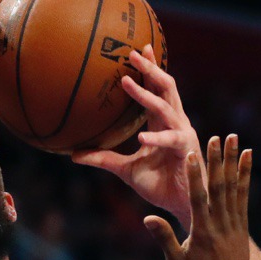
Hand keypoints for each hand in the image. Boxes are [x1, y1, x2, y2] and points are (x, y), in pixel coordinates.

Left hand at [72, 46, 200, 223]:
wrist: (180, 206)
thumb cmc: (159, 185)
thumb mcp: (124, 170)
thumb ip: (103, 159)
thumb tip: (73, 154)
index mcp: (162, 124)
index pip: (156, 90)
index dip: (149, 69)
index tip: (137, 50)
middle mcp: (175, 123)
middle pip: (165, 87)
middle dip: (150, 68)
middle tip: (132, 53)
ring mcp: (182, 134)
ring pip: (165, 107)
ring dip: (145, 94)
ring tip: (126, 82)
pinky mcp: (186, 150)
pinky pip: (171, 140)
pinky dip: (156, 138)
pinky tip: (141, 137)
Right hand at [144, 134, 251, 259]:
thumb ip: (164, 238)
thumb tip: (147, 218)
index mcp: (202, 230)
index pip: (197, 198)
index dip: (194, 175)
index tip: (191, 154)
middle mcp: (220, 221)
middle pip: (219, 186)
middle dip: (217, 160)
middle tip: (217, 136)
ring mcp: (233, 220)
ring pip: (233, 186)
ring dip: (233, 160)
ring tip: (234, 138)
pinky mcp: (242, 222)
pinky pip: (244, 194)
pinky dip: (246, 174)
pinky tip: (248, 157)